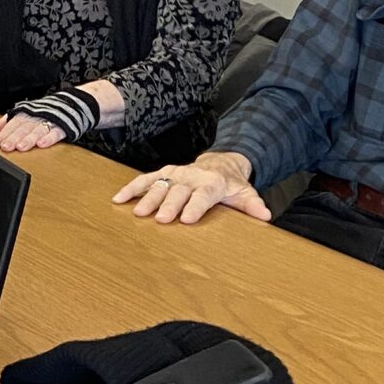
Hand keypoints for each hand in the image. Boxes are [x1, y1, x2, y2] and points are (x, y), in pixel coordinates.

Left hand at [0, 111, 69, 151]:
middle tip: (5, 146)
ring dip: (29, 139)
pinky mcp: (63, 127)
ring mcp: (50, 121)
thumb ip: (7, 122)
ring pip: (38, 130)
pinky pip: (56, 133)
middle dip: (13, 137)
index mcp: (27, 113)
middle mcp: (36, 116)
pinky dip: (49, 138)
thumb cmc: (44, 111)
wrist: (71, 103)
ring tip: (21, 147)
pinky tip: (42, 144)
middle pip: (23, 127)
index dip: (4, 133)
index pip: (13, 123)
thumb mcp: (24, 113)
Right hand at [114, 154, 270, 223]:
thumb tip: (265, 215)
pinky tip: (118, 200)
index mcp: (212, 183)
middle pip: (178, 191)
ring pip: (160, 185)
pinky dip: (131, 188)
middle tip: (160, 218)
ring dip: (147, 198)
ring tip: (137, 212)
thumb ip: (252, 205)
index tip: (186, 219)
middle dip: (169, 204)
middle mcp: (191, 177)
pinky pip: (145, 180)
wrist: (219, 163)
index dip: (194, 206)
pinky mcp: (163, 173)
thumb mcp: (245, 193)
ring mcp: (175, 174)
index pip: (203, 195)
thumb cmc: (230, 184)